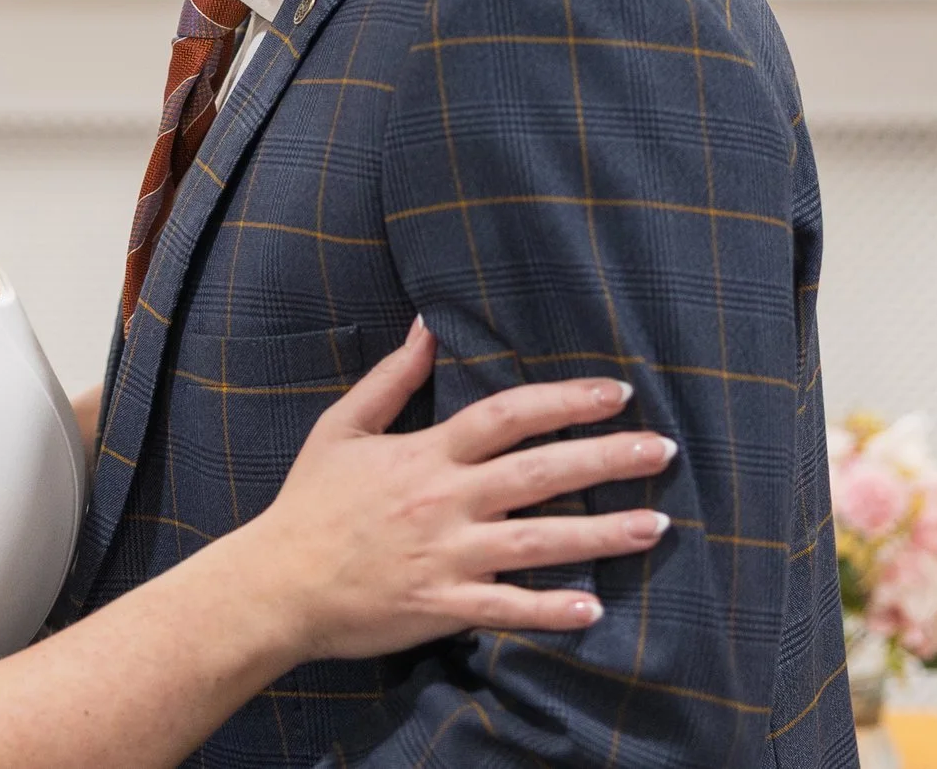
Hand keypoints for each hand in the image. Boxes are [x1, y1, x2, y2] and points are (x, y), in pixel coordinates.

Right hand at [237, 318, 674, 662]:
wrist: (275, 584)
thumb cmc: (310, 504)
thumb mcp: (342, 427)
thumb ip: (391, 378)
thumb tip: (428, 326)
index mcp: (425, 454)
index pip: (506, 416)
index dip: (564, 400)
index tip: (615, 393)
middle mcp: (444, 501)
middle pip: (538, 473)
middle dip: (605, 459)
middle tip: (661, 450)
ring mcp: (446, 556)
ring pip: (538, 542)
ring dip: (602, 534)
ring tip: (657, 525)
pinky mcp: (441, 606)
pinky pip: (506, 608)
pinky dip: (549, 610)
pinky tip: (593, 609)